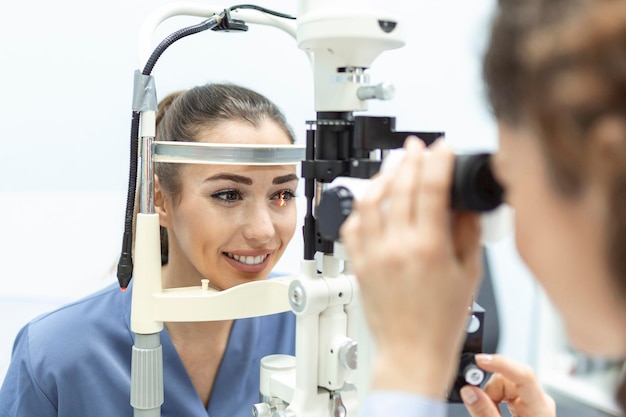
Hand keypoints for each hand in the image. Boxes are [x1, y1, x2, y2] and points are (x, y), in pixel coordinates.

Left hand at [339, 137, 481, 397]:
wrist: (410, 353)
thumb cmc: (440, 322)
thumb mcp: (469, 275)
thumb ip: (467, 233)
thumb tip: (465, 203)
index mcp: (429, 248)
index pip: (432, 188)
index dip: (438, 161)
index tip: (443, 148)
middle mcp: (396, 246)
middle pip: (399, 186)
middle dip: (410, 159)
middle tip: (417, 147)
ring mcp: (372, 254)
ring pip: (370, 201)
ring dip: (383, 177)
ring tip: (394, 166)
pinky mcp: (358, 264)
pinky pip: (353, 225)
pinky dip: (362, 207)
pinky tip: (372, 201)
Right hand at [461, 354, 555, 416]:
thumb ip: (484, 413)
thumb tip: (469, 390)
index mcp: (541, 410)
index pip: (523, 375)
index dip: (501, 364)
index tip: (480, 361)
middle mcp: (540, 402)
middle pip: (508, 379)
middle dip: (489, 390)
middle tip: (480, 407)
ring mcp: (534, 403)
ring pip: (504, 385)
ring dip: (491, 396)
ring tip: (490, 415)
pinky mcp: (526, 405)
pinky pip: (505, 393)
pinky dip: (494, 400)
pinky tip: (494, 413)